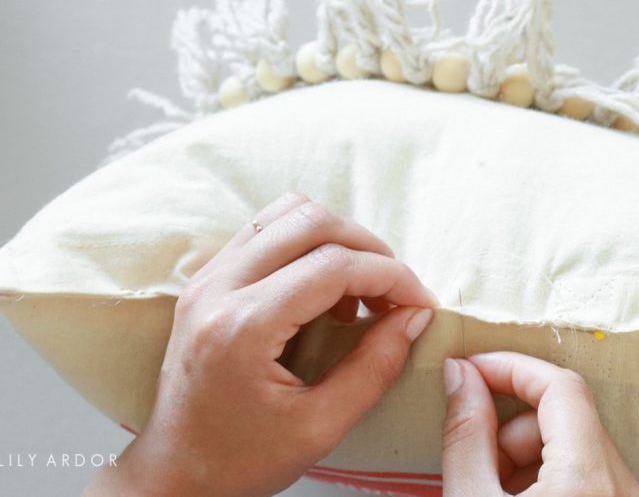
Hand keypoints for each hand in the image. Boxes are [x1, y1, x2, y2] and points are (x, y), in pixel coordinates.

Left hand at [85, 192, 437, 496]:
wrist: (173, 475)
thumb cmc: (241, 461)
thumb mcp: (320, 428)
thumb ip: (374, 367)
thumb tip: (415, 316)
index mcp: (241, 329)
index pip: (334, 267)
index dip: (392, 277)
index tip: (421, 303)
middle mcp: (216, 290)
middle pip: (312, 222)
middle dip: (369, 249)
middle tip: (395, 294)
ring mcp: (205, 279)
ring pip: (287, 212)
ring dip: (337, 239)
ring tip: (359, 290)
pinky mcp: (205, 280)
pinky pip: (265, 230)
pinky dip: (308, 244)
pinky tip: (324, 290)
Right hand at [441, 351, 638, 496]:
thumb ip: (465, 436)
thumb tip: (459, 374)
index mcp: (588, 478)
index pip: (561, 386)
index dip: (511, 369)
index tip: (469, 371)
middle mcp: (622, 488)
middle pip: (566, 420)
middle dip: (511, 431)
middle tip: (474, 464)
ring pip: (575, 451)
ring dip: (526, 461)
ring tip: (492, 495)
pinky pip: (588, 480)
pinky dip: (549, 483)